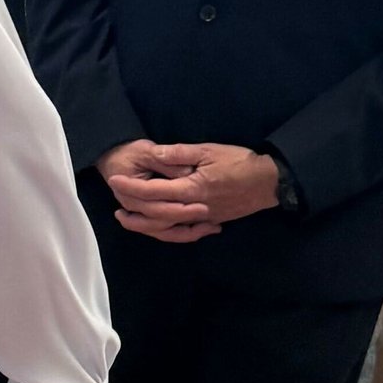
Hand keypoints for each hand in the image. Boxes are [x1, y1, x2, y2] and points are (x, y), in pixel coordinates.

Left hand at [104, 140, 280, 241]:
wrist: (268, 182)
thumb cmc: (240, 162)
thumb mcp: (209, 150)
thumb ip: (179, 154)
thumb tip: (155, 154)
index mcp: (191, 189)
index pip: (153, 191)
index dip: (131, 186)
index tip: (114, 180)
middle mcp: (193, 208)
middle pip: (155, 214)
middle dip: (132, 208)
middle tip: (114, 202)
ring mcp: (202, 219)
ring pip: (167, 228)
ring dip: (145, 225)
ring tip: (128, 219)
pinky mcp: (209, 222)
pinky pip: (183, 232)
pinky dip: (167, 231)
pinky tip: (157, 227)